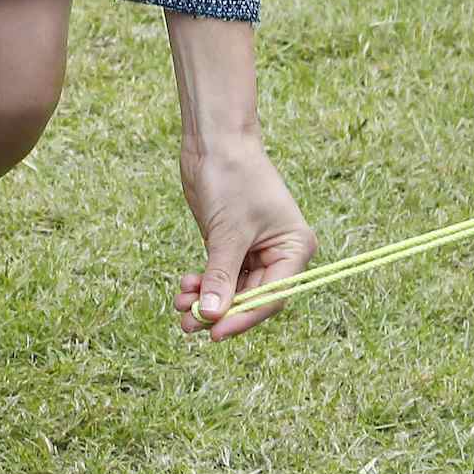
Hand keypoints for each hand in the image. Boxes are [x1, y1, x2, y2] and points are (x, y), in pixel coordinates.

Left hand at [174, 133, 316, 341]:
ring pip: (232, 288)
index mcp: (294, 248)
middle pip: (250, 297)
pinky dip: (203, 283)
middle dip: (218, 309)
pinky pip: (220, 274)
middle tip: (187, 325)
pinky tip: (185, 287)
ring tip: (180, 305)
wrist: (214, 140)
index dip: (243, 317)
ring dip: (206, 300)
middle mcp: (278, 253)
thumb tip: (211, 316)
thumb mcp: (227, 232)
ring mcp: (254, 249)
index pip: (271, 297)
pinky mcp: (231, 243)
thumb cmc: (232, 178)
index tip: (215, 333)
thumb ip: (220, 275)